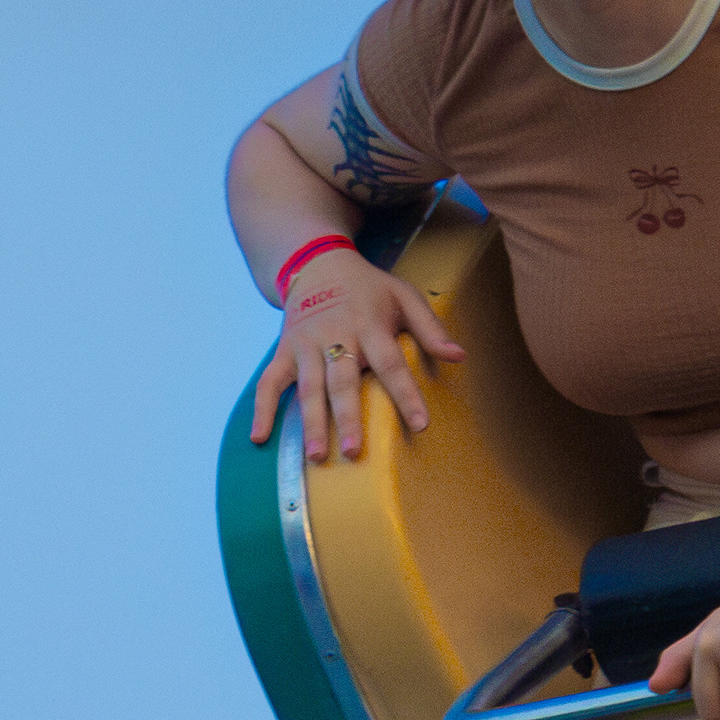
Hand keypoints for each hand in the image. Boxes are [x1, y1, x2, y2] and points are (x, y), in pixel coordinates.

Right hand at [249, 249, 466, 461]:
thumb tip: (460, 357)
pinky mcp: (284, 351)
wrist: (317, 263)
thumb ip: (430, 328)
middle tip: (353, 452)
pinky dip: (262, 409)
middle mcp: (336, 336)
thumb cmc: (369, 288)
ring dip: (311, 422)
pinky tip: (259, 438)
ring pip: (308, 387)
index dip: (406, 394)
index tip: (421, 424)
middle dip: (347, 416)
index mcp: (370, 324)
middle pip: (342, 380)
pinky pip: (268, 382)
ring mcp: (306, 345)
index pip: (391, 363)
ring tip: (316, 456)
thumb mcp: (405, 296)